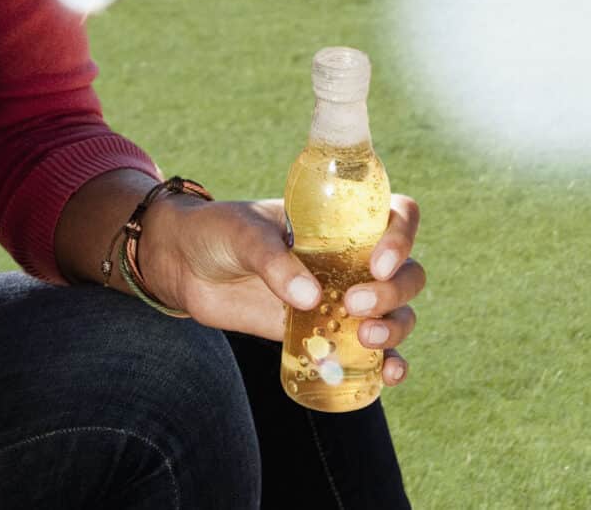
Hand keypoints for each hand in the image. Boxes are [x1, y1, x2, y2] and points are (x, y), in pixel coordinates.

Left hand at [136, 193, 423, 388]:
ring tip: (364, 338)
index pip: (396, 215)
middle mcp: (349, 257)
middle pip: (406, 273)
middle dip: (394, 292)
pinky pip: (372, 351)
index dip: (401, 236)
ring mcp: (341, 297)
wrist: (185, 265)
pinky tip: (387, 375)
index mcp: (339, 220)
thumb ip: (272, 260)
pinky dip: (389, 364)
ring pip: (397, 312)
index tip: (377, 262)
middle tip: (353, 304)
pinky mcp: (325, 332)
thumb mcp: (242, 233)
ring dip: (395, 328)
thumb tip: (310, 299)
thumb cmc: (217, 232)